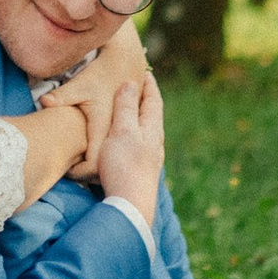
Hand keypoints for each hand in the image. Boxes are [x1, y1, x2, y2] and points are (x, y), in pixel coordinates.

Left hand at [40, 29, 140, 161]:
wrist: (125, 64)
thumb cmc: (100, 74)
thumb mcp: (80, 84)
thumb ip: (62, 96)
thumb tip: (43, 102)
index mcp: (104, 128)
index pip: (93, 164)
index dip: (80, 173)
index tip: (66, 171)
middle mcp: (115, 135)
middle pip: (102, 168)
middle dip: (86, 174)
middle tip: (68, 172)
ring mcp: (121, 134)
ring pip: (109, 162)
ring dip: (94, 166)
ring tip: (76, 166)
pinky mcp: (123, 131)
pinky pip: (112, 152)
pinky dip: (102, 157)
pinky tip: (87, 153)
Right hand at [95, 61, 166, 220]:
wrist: (130, 206)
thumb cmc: (125, 166)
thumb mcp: (123, 132)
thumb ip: (126, 108)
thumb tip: (131, 84)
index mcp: (151, 129)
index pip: (153, 101)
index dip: (149, 86)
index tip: (145, 72)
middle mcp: (154, 142)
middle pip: (152, 115)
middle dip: (146, 100)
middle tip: (139, 87)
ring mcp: (149, 158)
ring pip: (146, 131)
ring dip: (139, 118)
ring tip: (132, 111)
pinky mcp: (141, 171)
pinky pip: (140, 144)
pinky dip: (134, 133)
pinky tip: (129, 142)